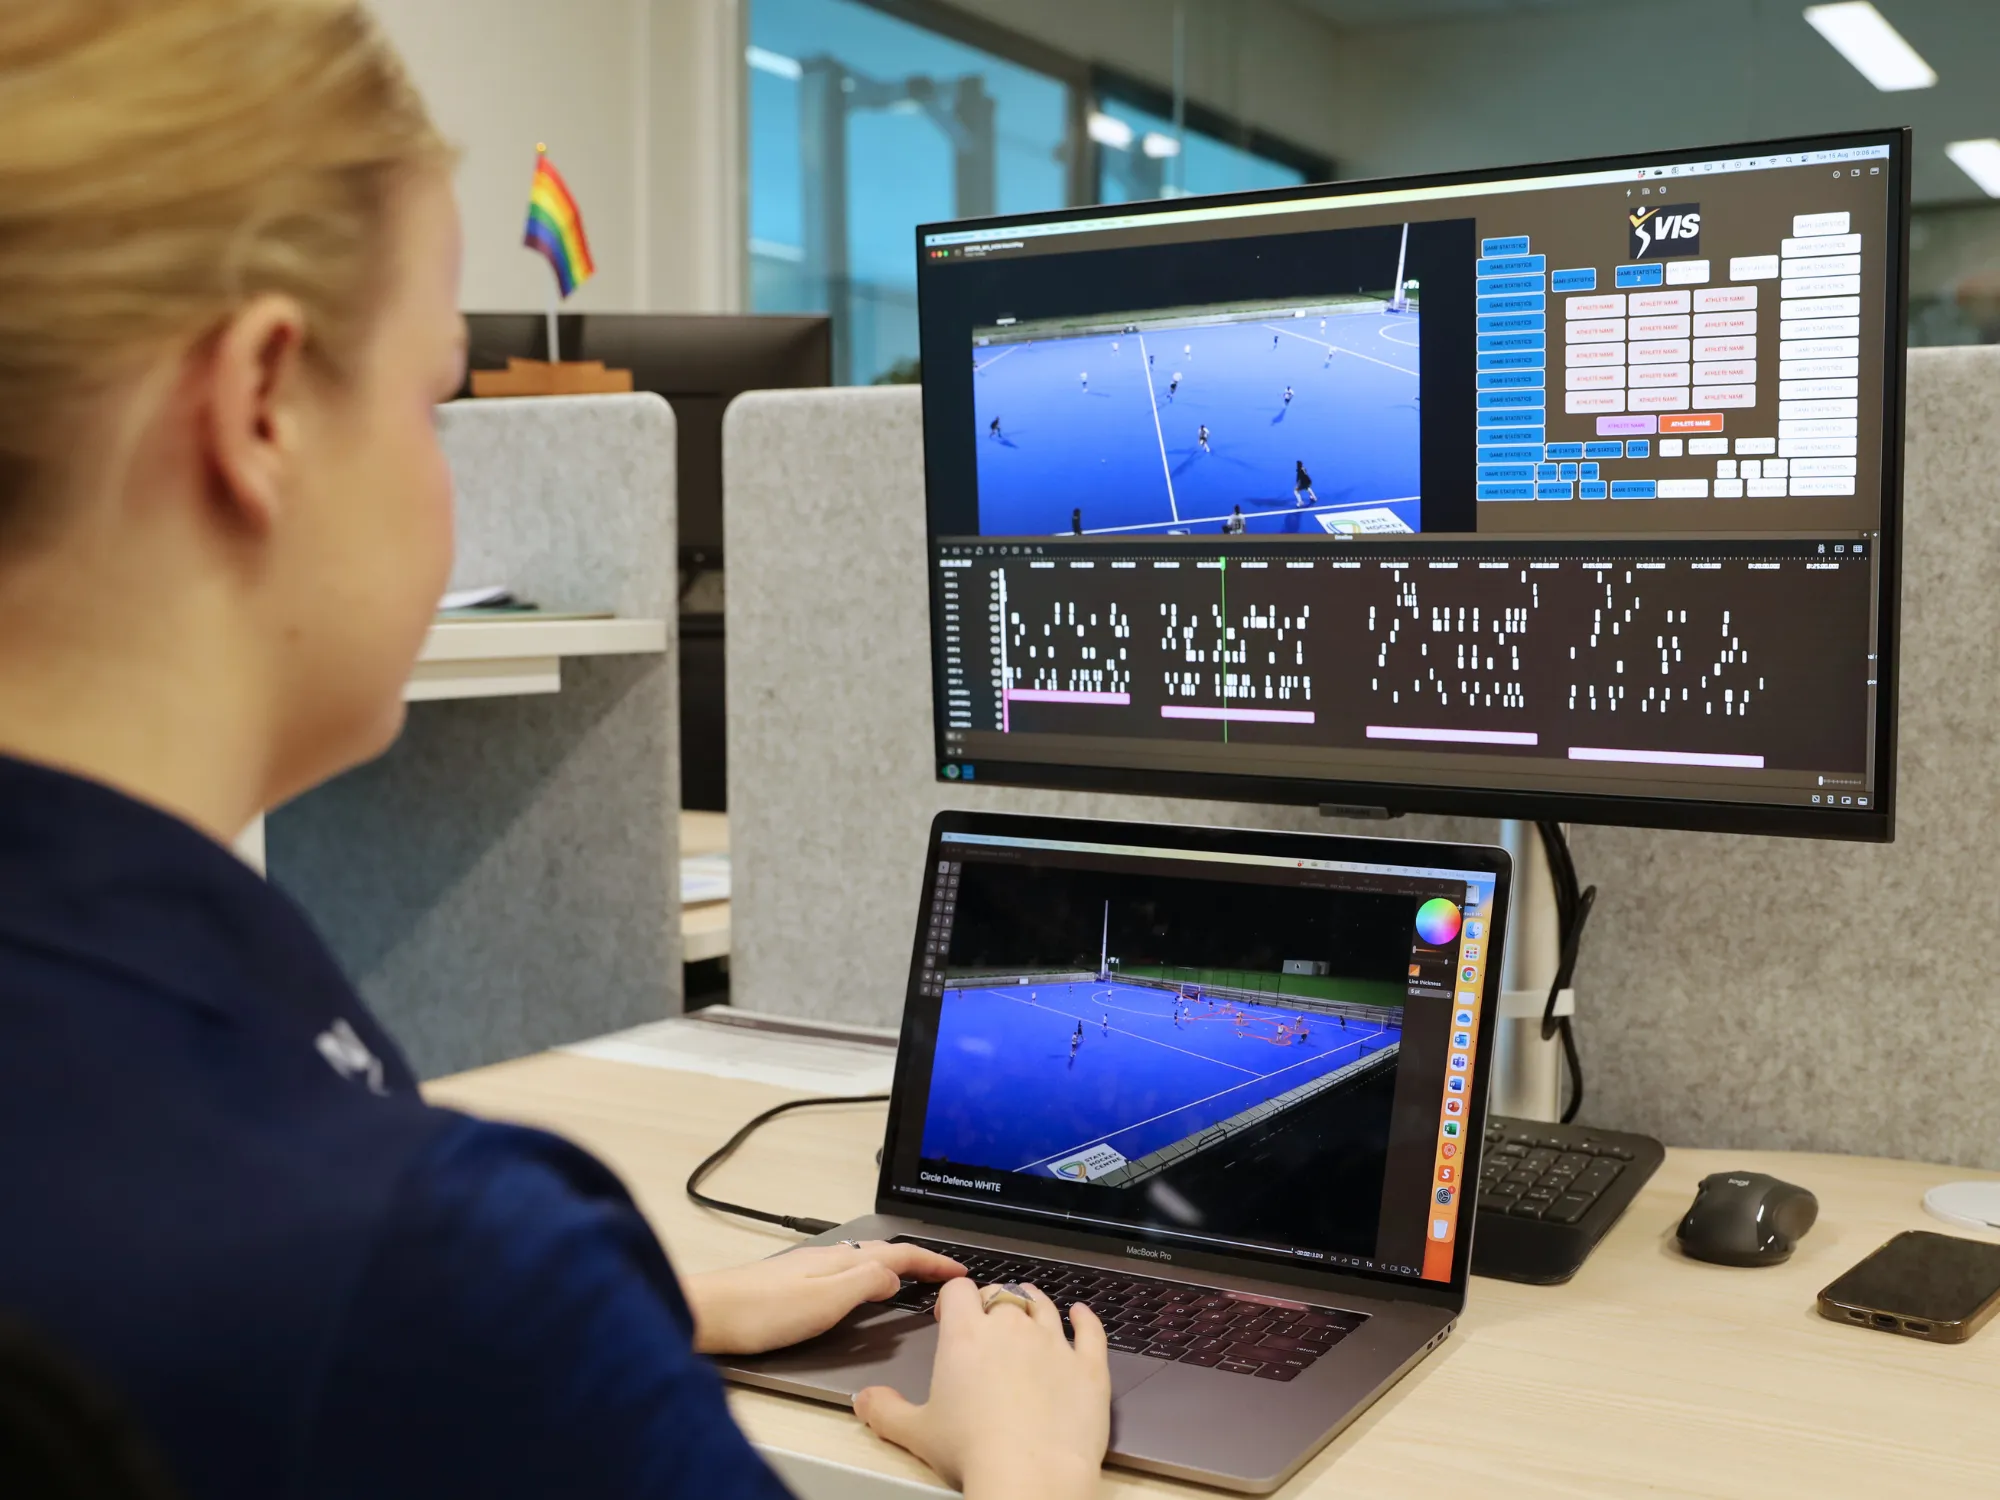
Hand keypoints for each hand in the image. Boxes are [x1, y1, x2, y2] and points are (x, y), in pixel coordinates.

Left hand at [682, 1239, 964, 1355]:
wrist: (708, 1313)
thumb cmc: (762, 1312)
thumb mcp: (826, 1301)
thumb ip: (866, 1285)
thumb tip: (897, 1279)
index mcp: (843, 1261)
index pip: (900, 1255)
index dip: (933, 1263)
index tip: (960, 1272)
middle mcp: (829, 1258)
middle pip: (885, 1254)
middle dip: (919, 1262)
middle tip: (945, 1277)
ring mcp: (810, 1268)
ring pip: (866, 1263)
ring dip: (896, 1269)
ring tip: (916, 1282)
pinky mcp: (794, 1283)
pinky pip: (848, 1274)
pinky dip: (869, 1279)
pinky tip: (862, 1293)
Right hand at [854, 1281, 1109, 1499]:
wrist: (1030, 1475)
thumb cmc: (972, 1451)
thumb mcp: (916, 1432)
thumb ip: (885, 1411)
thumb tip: (863, 1400)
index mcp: (966, 1334)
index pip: (958, 1291)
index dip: (952, 1299)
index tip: (949, 1314)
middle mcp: (1011, 1328)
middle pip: (1001, 1294)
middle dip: (992, 1302)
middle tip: (986, 1321)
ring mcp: (1054, 1343)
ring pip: (1043, 1306)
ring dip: (1034, 1302)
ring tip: (1029, 1303)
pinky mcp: (1089, 1366)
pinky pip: (1090, 1330)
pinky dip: (1086, 1318)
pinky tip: (1081, 1312)